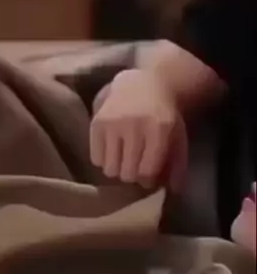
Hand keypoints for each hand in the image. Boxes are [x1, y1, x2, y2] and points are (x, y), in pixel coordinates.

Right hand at [90, 69, 187, 190]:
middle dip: (133, 175)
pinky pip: (96, 158)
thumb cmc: (162, 114)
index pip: (147, 171)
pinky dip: (104, 160)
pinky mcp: (96, 122)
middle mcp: (133, 125)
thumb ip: (178, 164)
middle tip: (135, 166)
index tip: (149, 176)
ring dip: (118, 169)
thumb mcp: (177, 135)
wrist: (142, 82)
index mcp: (158, 129)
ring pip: (110, 169)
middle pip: (127, 173)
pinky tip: (112, 150)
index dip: (148, 180)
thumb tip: (172, 191)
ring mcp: (112, 123)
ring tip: (123, 159)